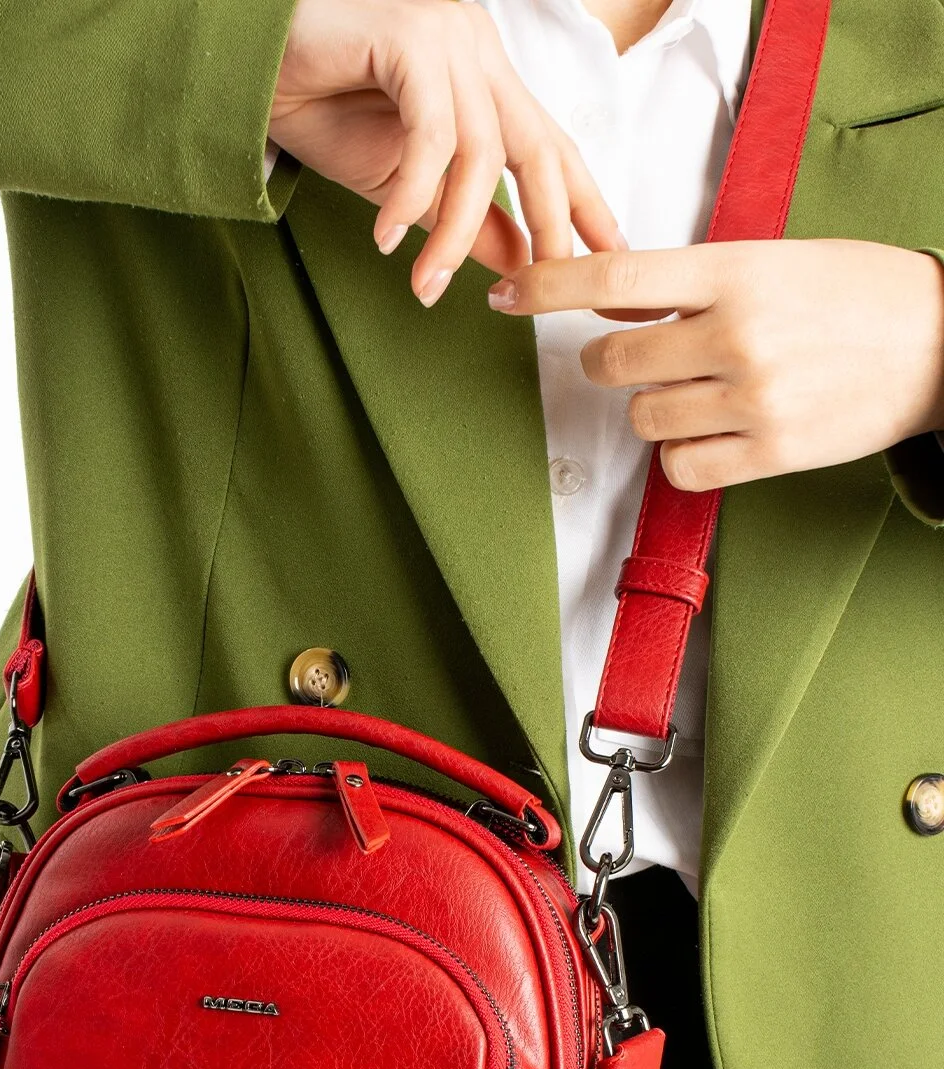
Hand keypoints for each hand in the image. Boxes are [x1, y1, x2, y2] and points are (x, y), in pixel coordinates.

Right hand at [270, 0, 622, 305]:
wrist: (249, 75)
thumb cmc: (321, 115)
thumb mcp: (407, 188)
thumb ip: (466, 218)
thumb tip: (521, 261)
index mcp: (486, 77)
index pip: (552, 145)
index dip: (585, 204)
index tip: (611, 260)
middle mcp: (477, 49)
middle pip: (538, 147)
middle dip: (547, 224)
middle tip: (543, 290)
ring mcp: (449, 37)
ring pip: (481, 152)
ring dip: (455, 232)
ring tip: (426, 286)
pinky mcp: (412, 37)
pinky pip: (431, 134)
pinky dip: (411, 195)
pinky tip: (386, 239)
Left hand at [487, 240, 943, 489]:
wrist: (941, 341)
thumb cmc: (855, 295)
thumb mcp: (773, 263)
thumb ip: (692, 285)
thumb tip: (611, 304)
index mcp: (735, 270)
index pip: (616, 276)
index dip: (547, 284)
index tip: (504, 292)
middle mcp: (737, 332)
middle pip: (613, 362)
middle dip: (613, 363)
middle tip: (646, 357)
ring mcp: (752, 396)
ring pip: (644, 419)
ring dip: (658, 410)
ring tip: (707, 392)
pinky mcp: (769, 451)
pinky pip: (679, 468)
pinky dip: (684, 456)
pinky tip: (717, 432)